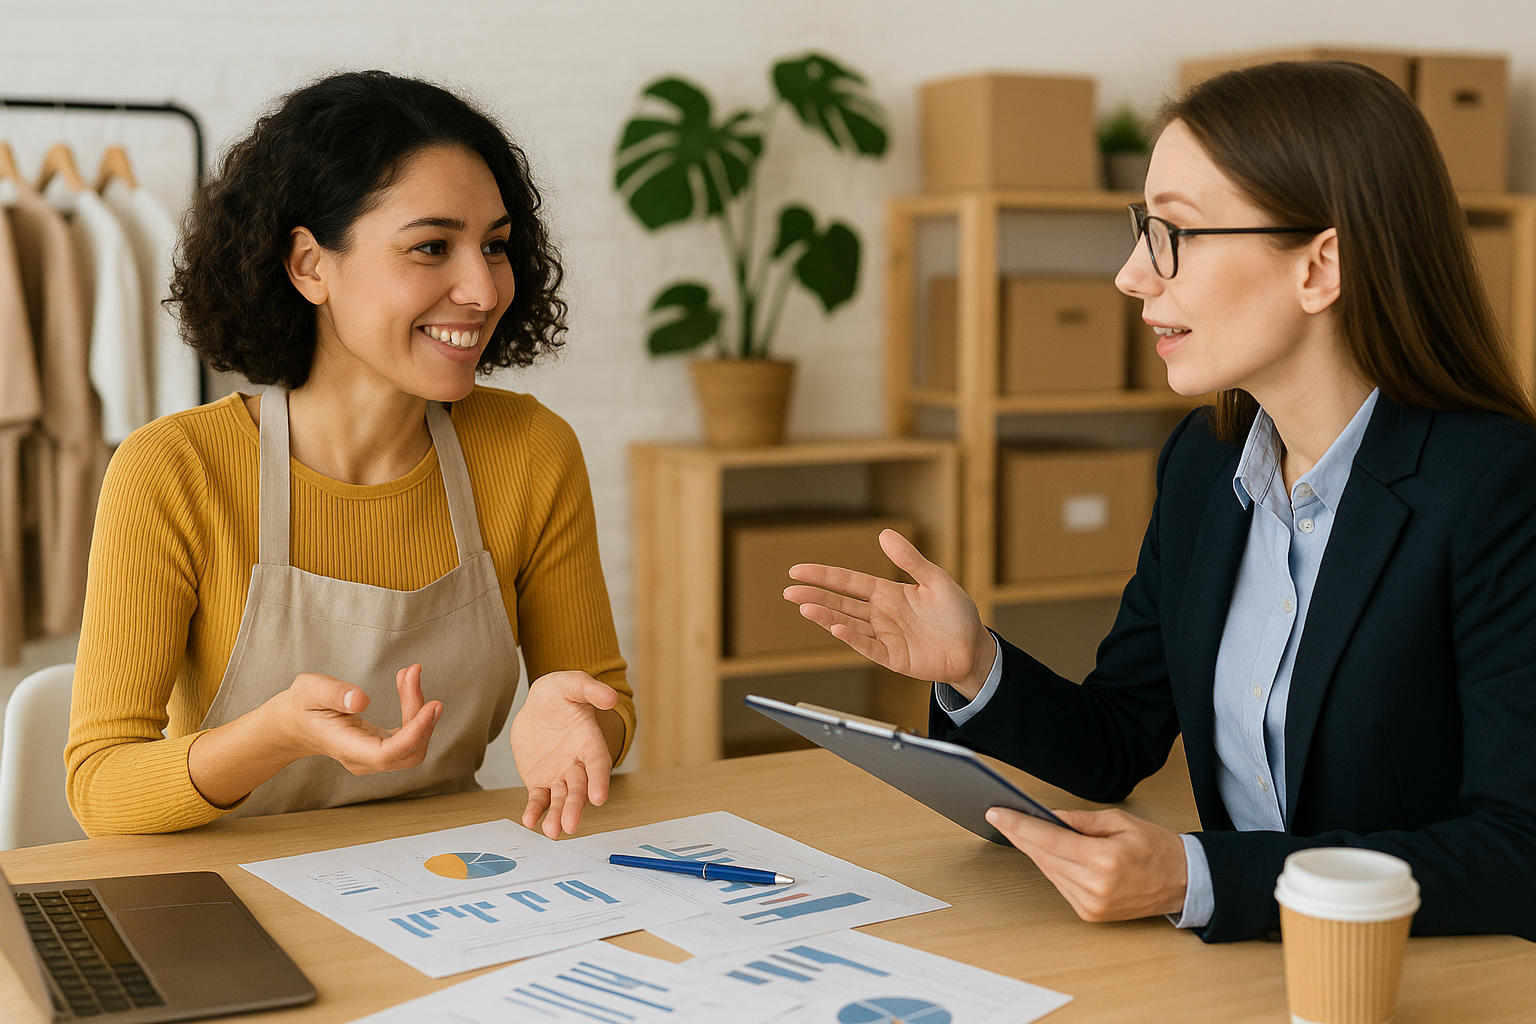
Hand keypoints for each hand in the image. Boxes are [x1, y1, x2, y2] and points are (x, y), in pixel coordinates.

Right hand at [271, 664, 442, 774]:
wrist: (294, 724)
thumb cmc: (302, 706)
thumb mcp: (309, 691)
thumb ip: (333, 694)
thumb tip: (361, 700)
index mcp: (345, 748)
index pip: (387, 754)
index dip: (415, 733)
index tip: (431, 706)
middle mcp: (364, 759)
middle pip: (409, 750)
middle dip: (421, 715)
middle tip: (413, 674)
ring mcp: (374, 756)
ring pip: (414, 744)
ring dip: (420, 710)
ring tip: (410, 674)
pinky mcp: (383, 746)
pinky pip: (409, 736)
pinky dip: (415, 711)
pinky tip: (407, 683)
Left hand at [510, 671, 618, 837]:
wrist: (538, 706)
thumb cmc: (560, 693)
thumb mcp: (572, 683)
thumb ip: (590, 689)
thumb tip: (611, 697)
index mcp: (590, 742)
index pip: (598, 765)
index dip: (599, 781)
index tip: (598, 798)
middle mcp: (578, 764)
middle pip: (579, 789)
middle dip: (575, 807)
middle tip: (570, 825)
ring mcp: (559, 775)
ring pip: (561, 799)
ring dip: (558, 815)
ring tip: (552, 832)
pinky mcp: (540, 781)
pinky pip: (539, 799)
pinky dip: (536, 810)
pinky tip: (530, 821)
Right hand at [784, 529, 994, 696]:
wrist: (974, 648)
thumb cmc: (957, 614)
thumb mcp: (936, 580)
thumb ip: (910, 560)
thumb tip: (884, 534)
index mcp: (888, 594)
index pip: (848, 582)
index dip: (824, 576)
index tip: (798, 571)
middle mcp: (881, 615)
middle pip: (840, 603)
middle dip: (814, 596)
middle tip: (788, 591)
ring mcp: (885, 637)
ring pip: (848, 624)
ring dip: (826, 616)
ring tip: (804, 607)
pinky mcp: (894, 658)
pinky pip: (869, 648)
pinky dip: (851, 638)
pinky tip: (835, 627)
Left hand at [985, 806, 1187, 920]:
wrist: (1183, 882)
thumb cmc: (1156, 848)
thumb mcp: (1120, 821)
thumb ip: (1080, 820)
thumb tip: (1048, 815)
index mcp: (1104, 860)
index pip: (1049, 839)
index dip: (1019, 825)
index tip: (997, 813)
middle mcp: (1095, 886)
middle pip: (1043, 856)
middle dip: (1020, 835)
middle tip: (1001, 816)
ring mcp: (1091, 904)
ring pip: (1049, 871)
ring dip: (1034, 851)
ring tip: (1020, 829)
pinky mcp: (1090, 914)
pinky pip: (1060, 885)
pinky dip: (1052, 867)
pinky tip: (1046, 851)